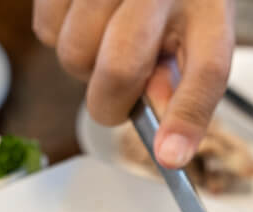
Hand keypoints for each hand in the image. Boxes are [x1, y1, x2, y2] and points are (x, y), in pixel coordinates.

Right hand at [33, 0, 234, 168]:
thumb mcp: (198, 31)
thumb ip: (184, 85)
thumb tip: (164, 139)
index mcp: (207, 8)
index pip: (206, 70)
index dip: (186, 118)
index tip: (170, 156)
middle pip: (119, 68)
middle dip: (111, 101)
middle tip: (118, 92)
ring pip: (74, 53)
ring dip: (84, 65)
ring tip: (104, 39)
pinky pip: (46, 29)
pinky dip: (58, 35)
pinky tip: (84, 18)